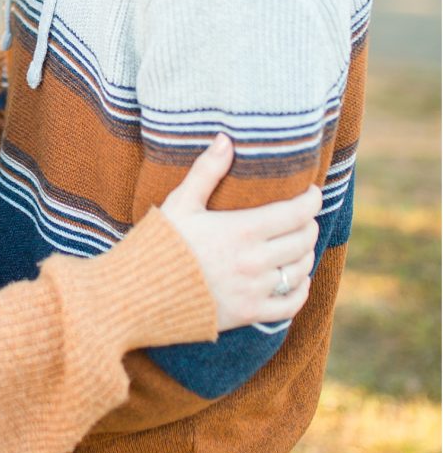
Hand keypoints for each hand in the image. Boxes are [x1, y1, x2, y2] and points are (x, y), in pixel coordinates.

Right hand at [159, 135, 321, 332]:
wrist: (140, 293)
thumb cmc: (160, 243)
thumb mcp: (181, 203)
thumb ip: (206, 171)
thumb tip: (226, 139)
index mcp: (240, 230)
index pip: (295, 213)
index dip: (311, 200)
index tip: (312, 192)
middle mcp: (253, 261)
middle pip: (303, 240)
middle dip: (309, 224)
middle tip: (303, 217)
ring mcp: (253, 290)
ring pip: (300, 270)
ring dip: (305, 254)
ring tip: (298, 243)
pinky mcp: (249, 313)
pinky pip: (290, 304)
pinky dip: (301, 290)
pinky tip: (298, 279)